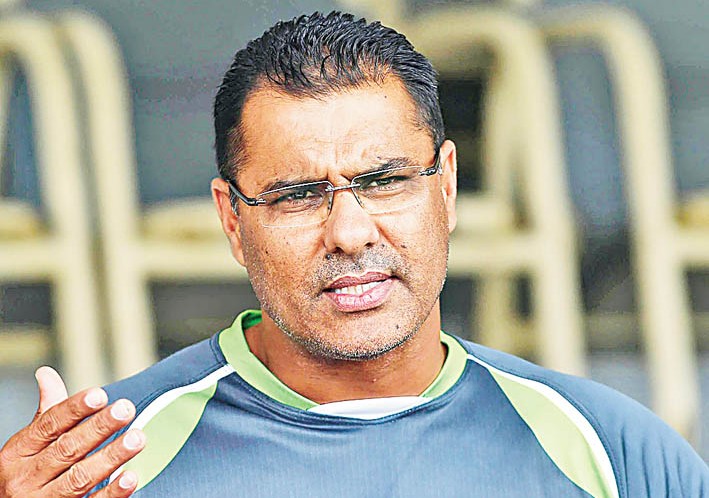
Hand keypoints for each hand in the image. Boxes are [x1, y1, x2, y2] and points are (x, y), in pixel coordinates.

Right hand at [0, 367, 145, 496]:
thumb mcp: (27, 445)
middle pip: (67, 449)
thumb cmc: (25, 473)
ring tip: (137, 439)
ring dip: (111, 457)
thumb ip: (46, 412)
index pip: (48, 426)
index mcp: (18, 452)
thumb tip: (47, 374)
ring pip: (80, 478)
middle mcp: (27, 477)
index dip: (74, 409)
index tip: (100, 395)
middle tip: (126, 410)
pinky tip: (130, 477)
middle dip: (98, 428)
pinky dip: (111, 493)